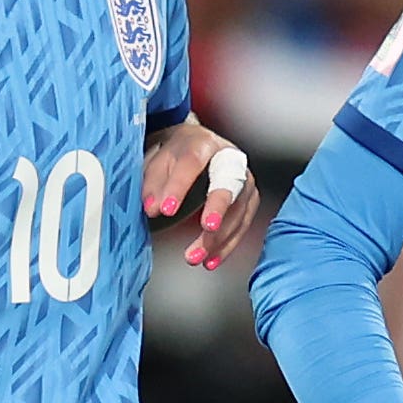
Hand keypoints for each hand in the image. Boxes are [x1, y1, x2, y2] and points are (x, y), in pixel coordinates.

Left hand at [142, 118, 259, 270]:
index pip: (192, 162)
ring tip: (194, 256)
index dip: (180, 186)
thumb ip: (154, 183)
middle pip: (228, 183)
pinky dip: (226, 245)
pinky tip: (210, 259)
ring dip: (218, 236)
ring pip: (238, 208)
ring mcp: (244, 180)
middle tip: (207, 226)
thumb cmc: (177, 156)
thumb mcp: (159, 161)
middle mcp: (230, 158)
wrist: (196, 150)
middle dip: (218, 205)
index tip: (165, 210)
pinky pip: (243, 224)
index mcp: (203, 143)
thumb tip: (153, 208)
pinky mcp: (249, 200)